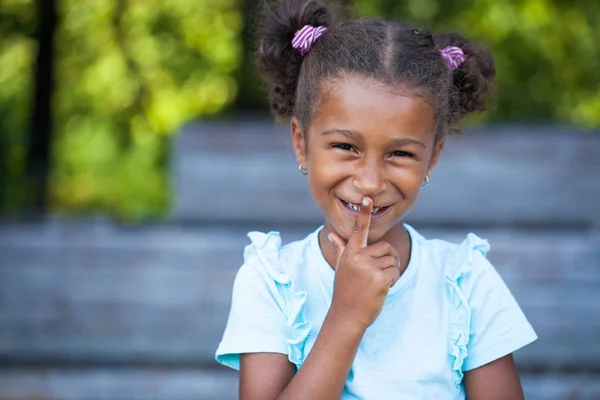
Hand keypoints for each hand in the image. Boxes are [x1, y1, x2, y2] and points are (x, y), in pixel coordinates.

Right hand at [328, 197, 400, 328]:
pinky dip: (393, 281)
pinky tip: (382, 289)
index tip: (367, 198)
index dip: (364, 214)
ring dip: (391, 272)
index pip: (359, 230)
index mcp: (350, 253)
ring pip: (392, 260)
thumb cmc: (345, 291)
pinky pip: (396, 272)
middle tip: (379, 274)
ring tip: (377, 283)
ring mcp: (369, 268)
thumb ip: (341, 249)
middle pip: (385, 247)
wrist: (347, 315)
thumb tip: (332, 235)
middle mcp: (358, 258)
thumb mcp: (341, 268)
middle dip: (388, 259)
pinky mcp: (380, 279)